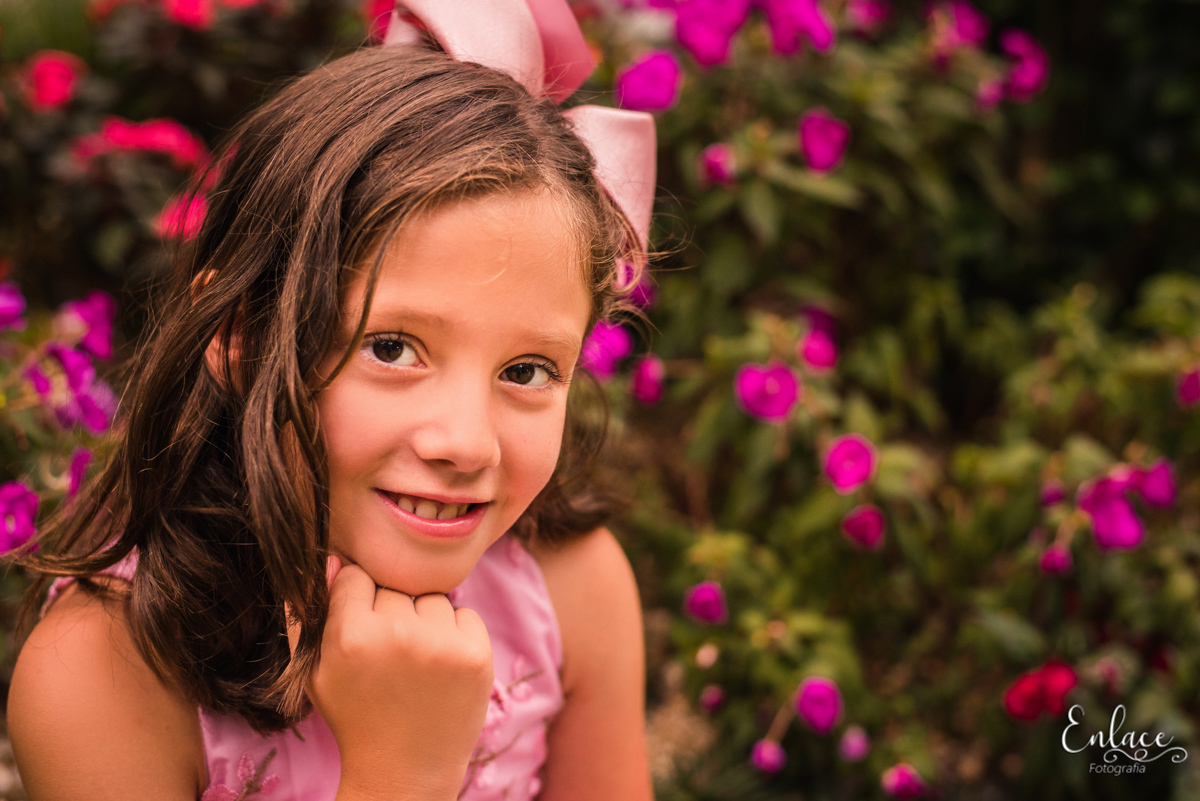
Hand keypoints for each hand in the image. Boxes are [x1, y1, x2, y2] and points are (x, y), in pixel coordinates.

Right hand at [290, 555, 493, 800]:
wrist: (404, 774)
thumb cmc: (355, 718)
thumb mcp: (318, 672)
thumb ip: (310, 615)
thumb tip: (331, 558)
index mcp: (349, 636)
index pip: (355, 575)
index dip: (356, 601)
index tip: (361, 629)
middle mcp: (397, 634)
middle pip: (394, 586)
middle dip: (389, 612)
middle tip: (388, 657)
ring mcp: (441, 643)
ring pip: (431, 598)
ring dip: (424, 621)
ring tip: (415, 665)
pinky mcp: (476, 654)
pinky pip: (464, 614)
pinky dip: (456, 634)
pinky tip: (440, 669)